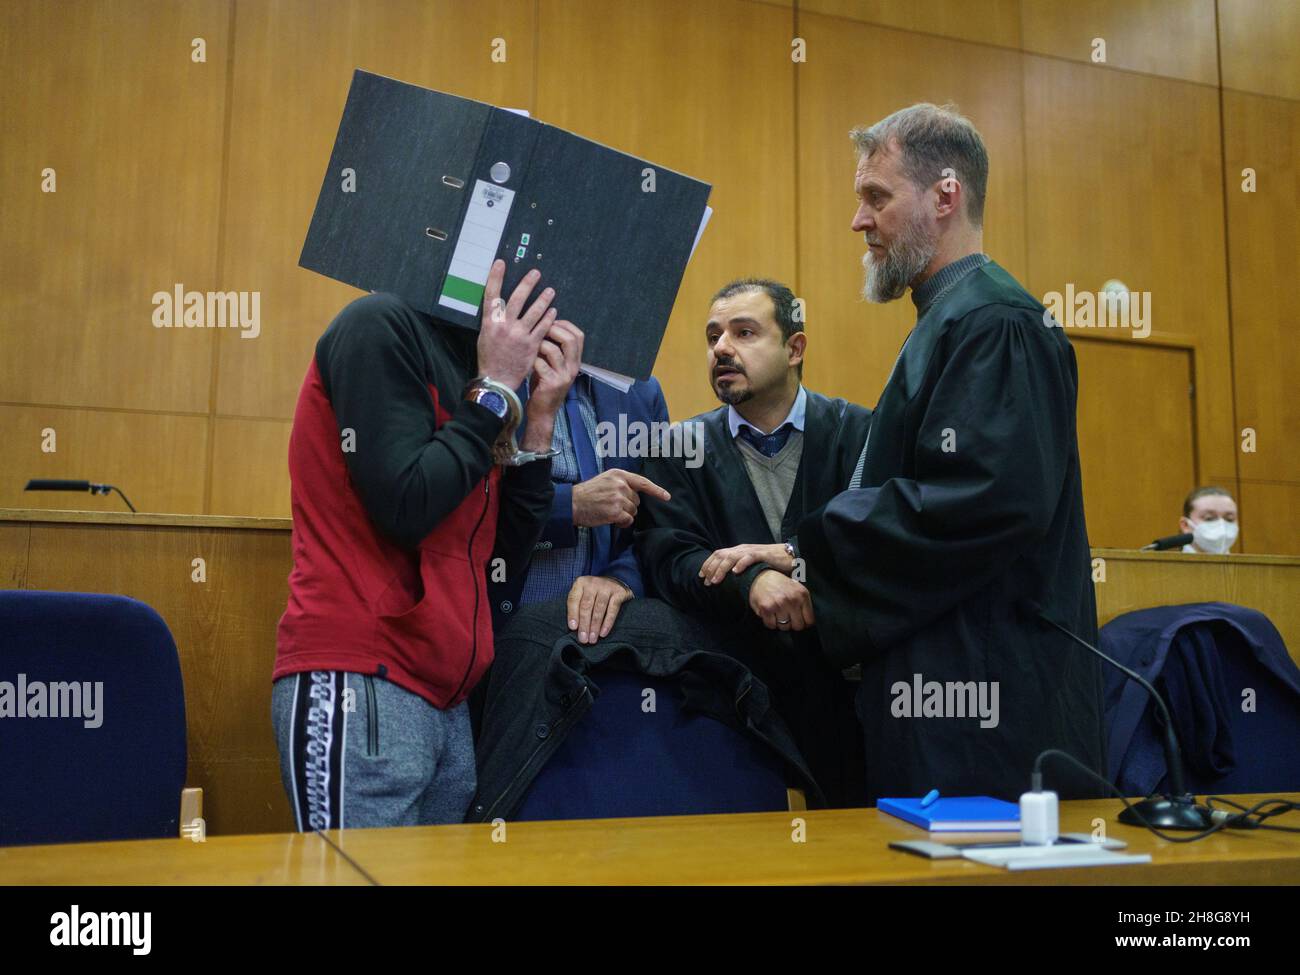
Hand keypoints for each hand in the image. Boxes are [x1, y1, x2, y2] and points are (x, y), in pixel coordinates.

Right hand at [476, 260, 556, 388]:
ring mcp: (519, 335)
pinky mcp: (532, 344)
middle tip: (536, 273)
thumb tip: (498, 307)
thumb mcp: (484, 336)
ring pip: (534, 311)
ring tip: (550, 290)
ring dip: (544, 299)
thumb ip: (493, 321)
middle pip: (517, 298)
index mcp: (490, 322)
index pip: (491, 294)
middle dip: (527, 283)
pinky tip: (553, 311)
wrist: (497, 380)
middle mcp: (505, 326)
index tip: (501, 263)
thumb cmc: (489, 358)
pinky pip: (543, 327)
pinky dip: (549, 317)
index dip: (496, 277)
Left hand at [519, 320, 583, 453]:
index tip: (550, 322)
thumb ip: (553, 349)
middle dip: (553, 330)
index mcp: (575, 361)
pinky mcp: (552, 384)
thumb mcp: (553, 366)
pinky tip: (526, 360)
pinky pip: (541, 364)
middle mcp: (573, 367)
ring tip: (530, 346)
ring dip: (539, 344)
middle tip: (540, 330)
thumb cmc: (544, 385)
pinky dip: (532, 359)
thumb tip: (544, 326)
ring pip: (554, 350)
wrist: (543, 411)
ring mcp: (564, 376)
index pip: (578, 335)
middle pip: (570, 339)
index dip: (564, 325)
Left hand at [567, 575, 632, 643]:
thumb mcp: (583, 594)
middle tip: (583, 639)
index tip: (573, 628)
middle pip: (586, 606)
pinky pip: (613, 609)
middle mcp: (593, 583)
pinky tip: (603, 633)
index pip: (574, 600)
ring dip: (595, 626)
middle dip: (584, 624)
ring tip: (592, 639)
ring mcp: (606, 587)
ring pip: (599, 609)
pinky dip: (608, 623)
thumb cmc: (594, 593)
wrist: (616, 582)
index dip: (572, 614)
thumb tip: (575, 628)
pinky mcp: (619, 592)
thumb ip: (577, 606)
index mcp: (580, 583)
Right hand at [572, 470, 670, 528]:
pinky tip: (610, 519)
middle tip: (612, 505)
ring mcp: (619, 498)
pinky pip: (628, 520)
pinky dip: (622, 522)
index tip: (666, 496)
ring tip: (609, 511)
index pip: (642, 482)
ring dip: (624, 515)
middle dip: (628, 505)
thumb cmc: (588, 493)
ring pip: (633, 511)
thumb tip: (636, 495)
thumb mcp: (605, 479)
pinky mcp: (615, 511)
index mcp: (619, 474)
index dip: (656, 490)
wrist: (573, 503)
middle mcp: (621, 484)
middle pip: (637, 500)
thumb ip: (621, 483)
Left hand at [699, 542, 791, 584]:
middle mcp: (742, 549)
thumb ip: (740, 569)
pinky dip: (741, 564)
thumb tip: (727, 581)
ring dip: (721, 569)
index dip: (708, 564)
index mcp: (738, 551)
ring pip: (731, 557)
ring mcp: (751, 551)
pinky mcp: (762, 554)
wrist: (788, 556)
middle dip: (711, 568)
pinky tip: (735, 572)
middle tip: (706, 581)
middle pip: (721, 555)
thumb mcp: (750, 566)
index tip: (701, 576)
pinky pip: (749, 558)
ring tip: (715, 580)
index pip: (718, 554)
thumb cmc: (770, 563)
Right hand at [747, 570, 814, 630]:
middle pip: (798, 626)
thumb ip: (804, 603)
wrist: (760, 576)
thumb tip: (807, 623)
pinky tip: (769, 613)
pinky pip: (771, 625)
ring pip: (784, 627)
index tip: (799, 620)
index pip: (809, 620)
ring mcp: (779, 605)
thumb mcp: (797, 588)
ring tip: (777, 613)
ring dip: (780, 623)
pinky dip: (770, 622)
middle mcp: (792, 600)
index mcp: (802, 595)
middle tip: (787, 617)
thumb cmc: (780, 584)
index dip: (804, 623)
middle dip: (792, 624)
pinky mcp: (766, 609)